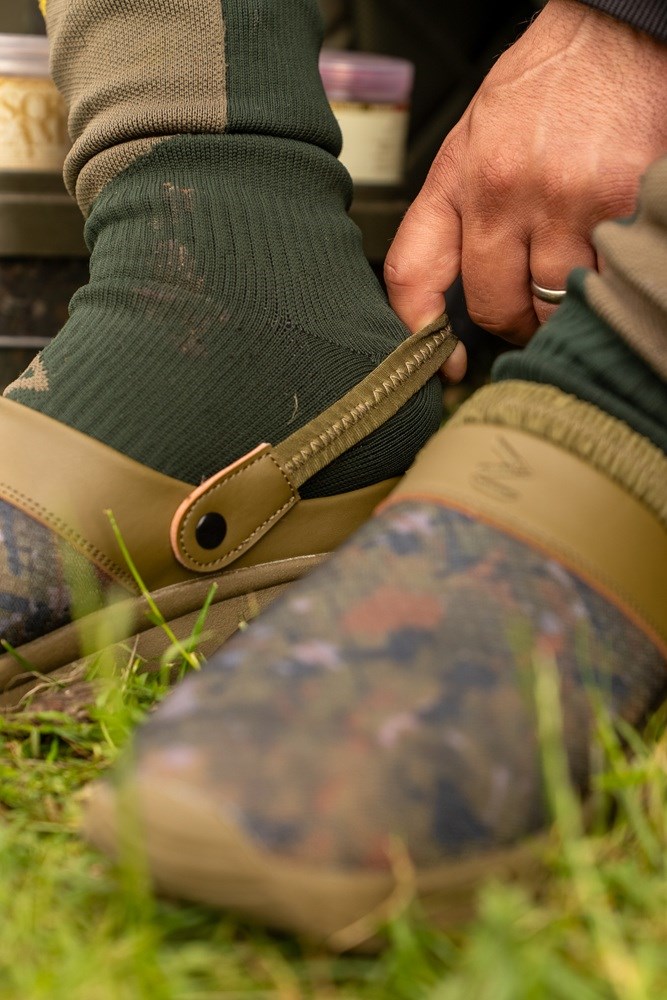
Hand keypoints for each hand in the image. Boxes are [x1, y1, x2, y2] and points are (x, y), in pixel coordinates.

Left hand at [385, 0, 666, 353]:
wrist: (616, 35)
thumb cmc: (541, 90)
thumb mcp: (466, 146)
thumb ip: (442, 223)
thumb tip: (429, 312)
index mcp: (467, 181)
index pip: (419, 275)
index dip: (428, 338)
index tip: (447, 367)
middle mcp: (513, 194)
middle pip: (503, 309)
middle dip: (518, 320)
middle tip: (534, 307)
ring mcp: (573, 203)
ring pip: (562, 305)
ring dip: (568, 305)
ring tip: (577, 274)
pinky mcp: (627, 204)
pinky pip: (610, 279)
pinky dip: (608, 281)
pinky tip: (607, 255)